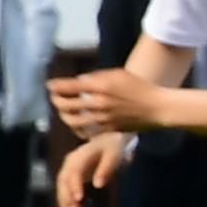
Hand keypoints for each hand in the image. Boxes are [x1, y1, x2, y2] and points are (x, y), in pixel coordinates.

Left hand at [50, 67, 167, 137]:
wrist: (156, 107)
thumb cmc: (138, 87)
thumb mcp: (118, 74)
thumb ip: (97, 77)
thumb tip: (79, 82)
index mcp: (101, 86)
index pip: (70, 87)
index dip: (56, 86)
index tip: (49, 85)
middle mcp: (99, 103)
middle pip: (66, 105)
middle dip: (56, 100)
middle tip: (55, 98)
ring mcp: (102, 119)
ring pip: (72, 120)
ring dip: (63, 115)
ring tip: (64, 111)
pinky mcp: (107, 130)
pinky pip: (85, 131)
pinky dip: (77, 127)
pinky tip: (77, 123)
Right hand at [54, 132, 127, 206]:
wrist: (111, 139)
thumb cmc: (114, 146)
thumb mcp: (114, 155)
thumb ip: (106, 169)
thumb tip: (98, 185)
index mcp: (80, 155)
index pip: (73, 172)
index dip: (74, 186)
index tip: (79, 199)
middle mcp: (70, 162)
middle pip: (63, 181)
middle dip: (67, 197)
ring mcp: (70, 169)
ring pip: (63, 187)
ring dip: (66, 202)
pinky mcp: (73, 176)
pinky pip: (67, 190)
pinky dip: (70, 201)